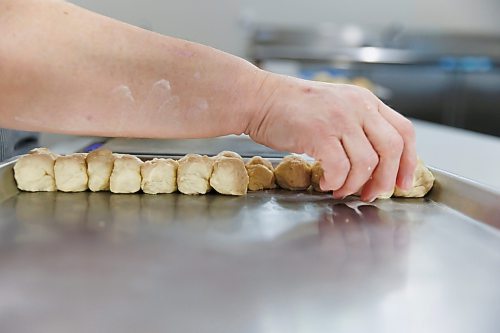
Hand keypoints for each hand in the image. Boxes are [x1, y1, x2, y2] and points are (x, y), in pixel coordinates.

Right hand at [246, 72, 416, 201]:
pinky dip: (335, 181)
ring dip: (355, 184)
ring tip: (340, 190)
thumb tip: (374, 163)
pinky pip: (339, 168)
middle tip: (373, 194)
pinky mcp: (319, 133)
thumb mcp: (334, 107)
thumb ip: (357, 127)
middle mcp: (357, 107)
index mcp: (364, 101)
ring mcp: (339, 119)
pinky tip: (325, 182)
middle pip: (392, 148)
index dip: (409, 160)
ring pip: (366, 162)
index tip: (403, 182)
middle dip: (385, 179)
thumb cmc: (291, 108)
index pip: (403, 130)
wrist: (258, 98)